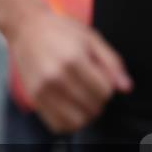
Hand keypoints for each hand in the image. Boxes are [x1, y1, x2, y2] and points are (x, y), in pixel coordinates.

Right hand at [5, 10, 131, 132]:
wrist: (25, 28)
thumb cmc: (58, 30)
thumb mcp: (91, 38)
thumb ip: (112, 62)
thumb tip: (126, 87)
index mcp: (73, 60)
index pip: (104, 91)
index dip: (108, 86)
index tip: (100, 77)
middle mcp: (56, 77)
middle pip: (93, 107)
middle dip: (98, 100)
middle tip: (91, 87)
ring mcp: (43, 90)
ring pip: (77, 120)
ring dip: (86, 113)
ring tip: (82, 99)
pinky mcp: (34, 98)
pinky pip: (58, 124)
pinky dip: (69, 122)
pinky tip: (70, 108)